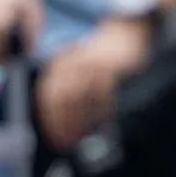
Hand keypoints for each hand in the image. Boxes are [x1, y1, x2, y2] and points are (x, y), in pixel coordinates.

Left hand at [38, 18, 152, 148]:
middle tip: (71, 143)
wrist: (126, 33)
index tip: (57, 139)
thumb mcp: (78, 69)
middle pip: (64, 99)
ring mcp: (93, 64)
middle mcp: (75, 62)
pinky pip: (104, 96)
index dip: (52, 121)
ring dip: (84, 122)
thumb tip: (61, 127)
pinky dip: (103, 114)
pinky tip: (105, 125)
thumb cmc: (100, 60)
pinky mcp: (111, 67)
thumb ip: (67, 91)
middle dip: (66, 125)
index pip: (49, 97)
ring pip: (83, 99)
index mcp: (62, 64)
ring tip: (88, 137)